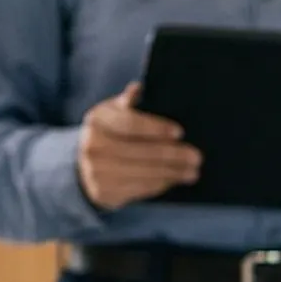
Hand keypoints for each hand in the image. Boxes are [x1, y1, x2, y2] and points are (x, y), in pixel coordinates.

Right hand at [76, 83, 200, 210]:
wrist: (83, 165)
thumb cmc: (109, 133)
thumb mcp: (113, 113)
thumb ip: (128, 102)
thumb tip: (137, 88)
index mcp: (97, 120)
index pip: (129, 124)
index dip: (155, 128)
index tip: (180, 132)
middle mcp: (93, 145)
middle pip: (140, 151)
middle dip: (172, 155)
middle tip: (197, 157)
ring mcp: (96, 171)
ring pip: (142, 173)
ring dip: (172, 173)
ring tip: (193, 172)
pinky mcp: (104, 193)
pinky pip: (139, 189)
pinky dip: (160, 184)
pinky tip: (174, 180)